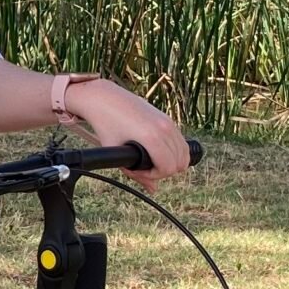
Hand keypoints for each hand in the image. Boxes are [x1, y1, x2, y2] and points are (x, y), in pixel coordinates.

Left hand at [64, 81, 190, 189]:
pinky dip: (173, 151)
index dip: (154, 176)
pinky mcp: (167, 118)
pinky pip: (180, 141)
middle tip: (145, 167)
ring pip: (184, 153)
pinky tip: (156, 151)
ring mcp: (168, 121)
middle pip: (180, 163)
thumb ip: (137, 174)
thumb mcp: (119, 154)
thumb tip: (153, 189)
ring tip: (151, 160)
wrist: (104, 99)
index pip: (169, 168)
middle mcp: (164, 128)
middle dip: (164, 170)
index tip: (139, 171)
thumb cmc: (107, 126)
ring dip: (171, 161)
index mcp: (152, 137)